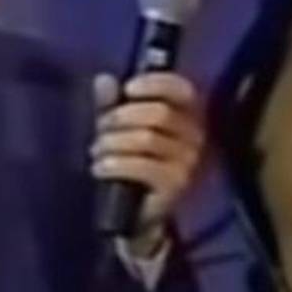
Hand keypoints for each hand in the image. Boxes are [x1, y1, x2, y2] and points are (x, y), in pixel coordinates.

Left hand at [89, 72, 205, 249]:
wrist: (138, 213)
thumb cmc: (132, 159)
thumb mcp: (118, 127)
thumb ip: (111, 103)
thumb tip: (103, 79)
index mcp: (186, 115)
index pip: (181, 90)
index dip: (155, 84)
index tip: (127, 89)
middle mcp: (195, 136)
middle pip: (159, 113)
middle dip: (121, 117)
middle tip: (100, 130)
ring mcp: (188, 162)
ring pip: (146, 139)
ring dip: (112, 142)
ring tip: (96, 151)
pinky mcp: (175, 185)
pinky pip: (143, 166)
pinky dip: (115, 164)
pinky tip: (99, 168)